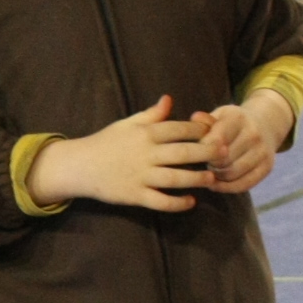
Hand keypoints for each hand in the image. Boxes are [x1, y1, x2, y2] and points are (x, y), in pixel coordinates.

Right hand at [26, 96, 214, 211]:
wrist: (79, 166)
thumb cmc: (105, 143)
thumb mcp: (126, 124)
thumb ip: (150, 115)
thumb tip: (169, 99)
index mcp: (145, 134)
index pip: (178, 129)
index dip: (199, 130)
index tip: (212, 132)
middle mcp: (145, 154)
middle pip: (183, 152)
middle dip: (207, 152)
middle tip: (224, 153)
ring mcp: (140, 176)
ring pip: (176, 178)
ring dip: (197, 178)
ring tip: (211, 179)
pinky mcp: (135, 195)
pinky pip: (160, 201)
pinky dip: (177, 203)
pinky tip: (190, 201)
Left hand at [200, 89, 294, 192]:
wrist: (265, 124)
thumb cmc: (232, 122)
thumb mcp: (219, 115)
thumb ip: (205, 121)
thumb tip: (195, 118)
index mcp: (238, 118)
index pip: (216, 141)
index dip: (203, 151)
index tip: (197, 152)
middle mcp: (253, 134)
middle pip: (223, 160)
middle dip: (209, 164)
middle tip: (204, 162)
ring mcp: (262, 151)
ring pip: (232, 174)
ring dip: (216, 176)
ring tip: (211, 170)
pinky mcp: (267, 167)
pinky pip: (243, 185)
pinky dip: (226, 188)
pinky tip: (216, 183)